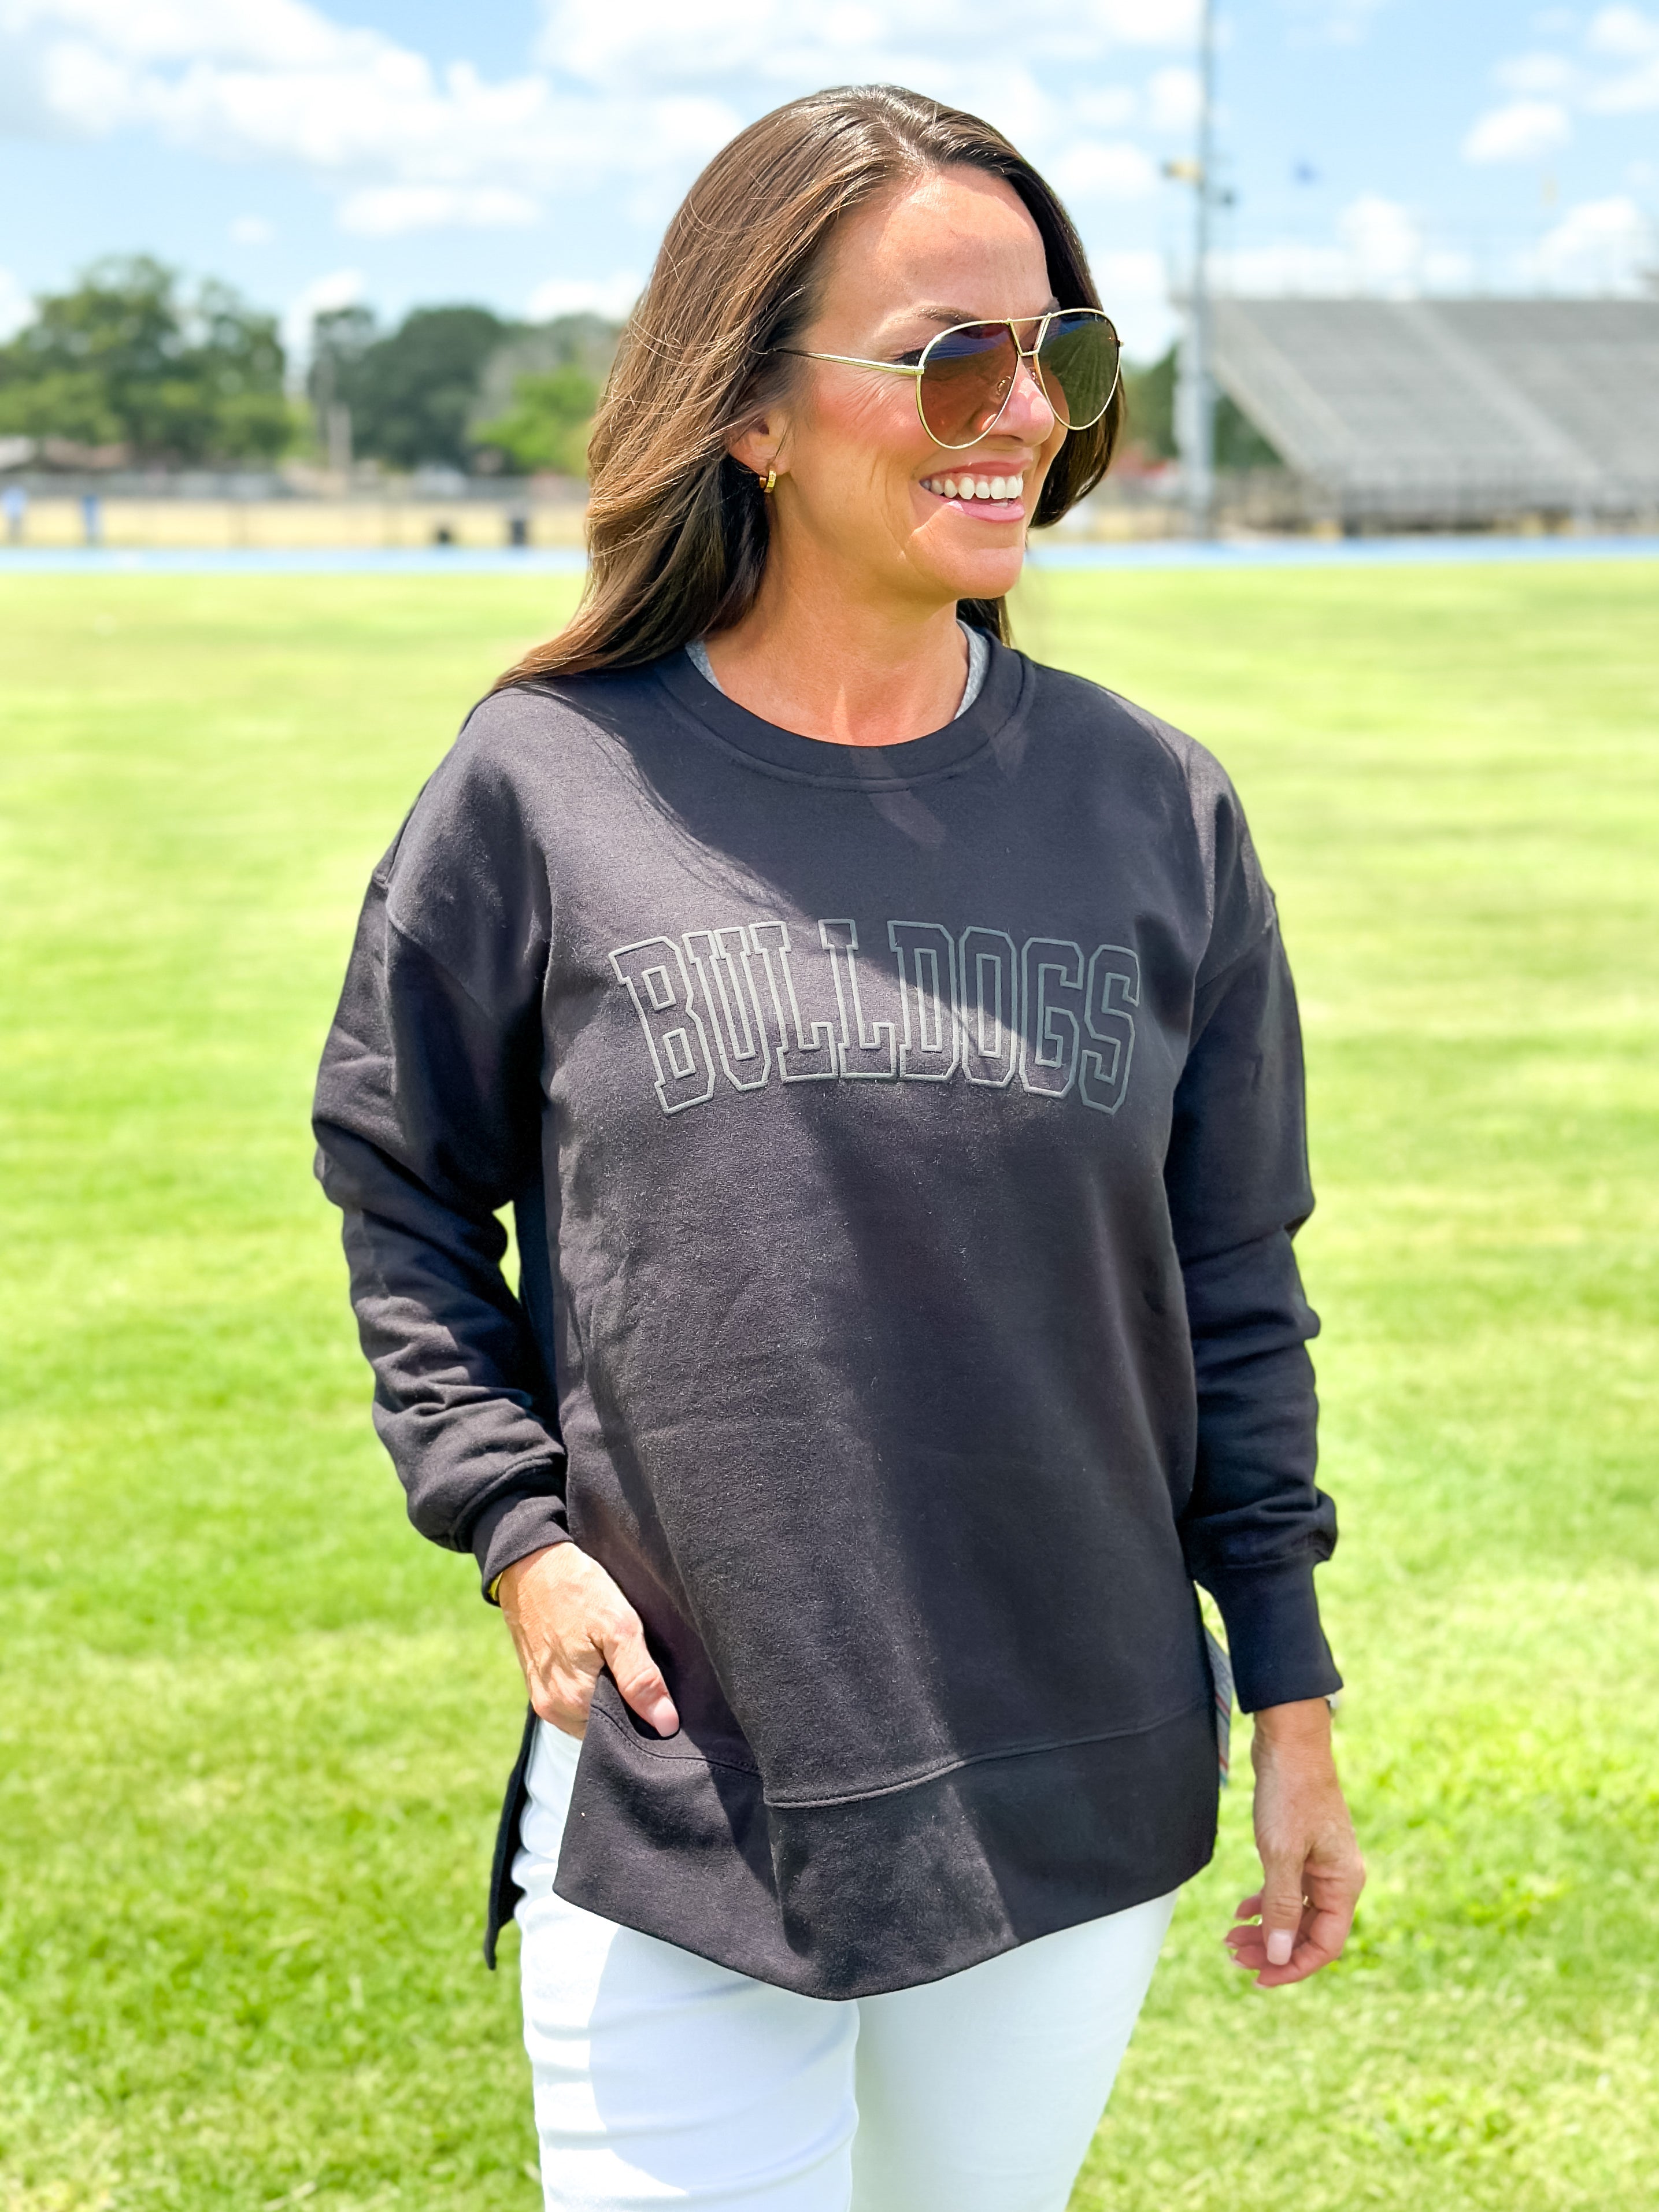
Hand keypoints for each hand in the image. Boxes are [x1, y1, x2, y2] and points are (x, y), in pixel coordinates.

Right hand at [497, 1543, 679, 1741]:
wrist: (530, 1566)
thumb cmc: (576, 1590)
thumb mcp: (619, 1626)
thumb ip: (641, 1679)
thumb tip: (667, 1724)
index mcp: (575, 1701)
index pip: (624, 1732)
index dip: (647, 1716)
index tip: (657, 1690)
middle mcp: (555, 1710)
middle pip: (605, 1726)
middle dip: (627, 1707)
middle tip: (639, 1668)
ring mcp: (543, 1700)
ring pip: (590, 1715)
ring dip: (608, 1696)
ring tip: (617, 1661)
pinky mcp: (538, 1686)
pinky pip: (573, 1702)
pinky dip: (590, 1688)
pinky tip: (598, 1660)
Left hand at [1225, 1697, 1363, 1987]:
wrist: (1289, 1744)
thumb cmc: (1290, 1794)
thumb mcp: (1281, 1854)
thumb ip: (1281, 1906)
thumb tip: (1278, 1955)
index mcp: (1343, 1884)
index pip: (1325, 1945)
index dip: (1293, 1967)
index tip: (1259, 1978)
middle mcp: (1337, 1879)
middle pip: (1307, 1932)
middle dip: (1272, 1949)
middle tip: (1233, 1955)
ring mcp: (1320, 1865)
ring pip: (1294, 1912)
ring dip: (1265, 1928)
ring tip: (1230, 1938)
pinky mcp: (1302, 1851)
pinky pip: (1287, 1890)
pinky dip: (1265, 1903)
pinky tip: (1241, 1910)